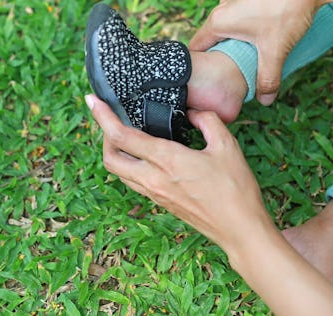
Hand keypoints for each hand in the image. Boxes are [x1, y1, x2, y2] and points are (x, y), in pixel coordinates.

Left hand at [85, 94, 269, 251]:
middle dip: (103, 135)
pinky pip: (132, 181)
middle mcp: (153, 179)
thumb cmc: (236, 189)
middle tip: (111, 118)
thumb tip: (192, 112)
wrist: (239, 230)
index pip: (122, 136)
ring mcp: (154, 193)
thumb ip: (207, 121)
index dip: (103, 116)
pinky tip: (142, 155)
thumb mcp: (227, 146)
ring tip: (124, 134)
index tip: (93, 101)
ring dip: (114, 152)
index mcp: (167, 160)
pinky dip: (128, 165)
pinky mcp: (160, 202)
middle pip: (109, 158)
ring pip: (118, 172)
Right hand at [189, 0, 317, 105]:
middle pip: (211, 38)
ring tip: (250, 54)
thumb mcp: (275, 51)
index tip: (211, 78)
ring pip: (226, 26)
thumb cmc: (286, 12)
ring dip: (234, 40)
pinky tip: (263, 34)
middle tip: (234, 71)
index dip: (203, 66)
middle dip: (221, 55)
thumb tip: (265, 101)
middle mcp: (222, 6)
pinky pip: (238, 15)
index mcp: (218, 21)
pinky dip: (245, 27)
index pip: (197, 48)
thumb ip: (267, 79)